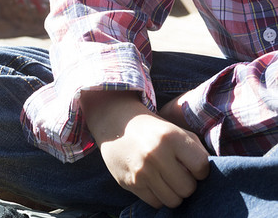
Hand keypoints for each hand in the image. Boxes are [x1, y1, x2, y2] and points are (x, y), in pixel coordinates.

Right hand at [81, 91, 208, 208]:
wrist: (115, 124)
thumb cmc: (153, 130)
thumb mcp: (176, 130)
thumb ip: (196, 150)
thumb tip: (210, 176)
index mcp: (171, 137)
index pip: (201, 167)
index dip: (200, 170)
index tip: (192, 165)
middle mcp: (155, 154)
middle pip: (188, 188)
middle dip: (186, 183)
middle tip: (178, 173)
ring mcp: (141, 170)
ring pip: (173, 200)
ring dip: (174, 193)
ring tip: (166, 179)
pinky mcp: (130, 183)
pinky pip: (156, 203)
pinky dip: (158, 196)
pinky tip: (153, 182)